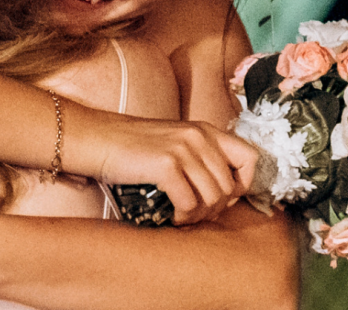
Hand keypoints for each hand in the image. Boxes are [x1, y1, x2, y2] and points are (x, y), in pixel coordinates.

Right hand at [84, 113, 257, 224]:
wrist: (96, 140)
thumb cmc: (131, 148)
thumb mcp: (174, 143)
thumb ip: (200, 158)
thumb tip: (224, 193)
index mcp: (205, 130)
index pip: (251, 158)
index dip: (244, 184)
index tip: (224, 197)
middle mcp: (199, 136)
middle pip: (230, 187)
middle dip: (215, 208)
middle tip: (195, 213)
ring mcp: (183, 149)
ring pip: (213, 198)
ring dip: (199, 215)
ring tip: (183, 216)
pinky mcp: (165, 165)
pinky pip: (189, 203)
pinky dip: (182, 216)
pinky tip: (171, 216)